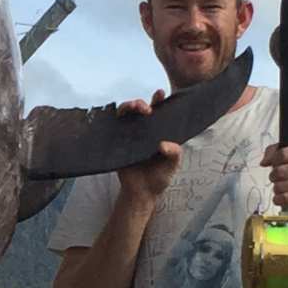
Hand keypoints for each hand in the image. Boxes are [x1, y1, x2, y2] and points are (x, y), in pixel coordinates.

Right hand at [116, 93, 182, 208]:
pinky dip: (114, 120)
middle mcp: (144, 130)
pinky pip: (114, 128)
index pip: (159, 112)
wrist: (141, 194)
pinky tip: (117, 118)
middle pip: (140, 110)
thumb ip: (174, 154)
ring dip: (127, 107)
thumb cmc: (158, 178)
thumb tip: (163, 145)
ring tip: (133, 109)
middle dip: (140, 103)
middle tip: (146, 108)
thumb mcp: (172, 167)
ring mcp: (129, 135)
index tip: (159, 93)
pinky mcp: (117, 143)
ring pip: (125, 115)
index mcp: (158, 132)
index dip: (158, 100)